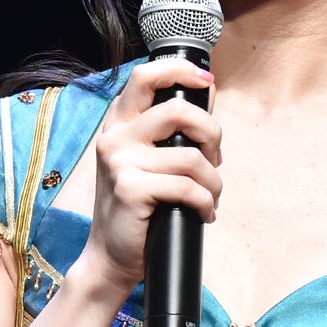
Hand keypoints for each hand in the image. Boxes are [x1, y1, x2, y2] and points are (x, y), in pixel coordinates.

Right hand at [74, 60, 222, 299]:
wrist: (111, 256)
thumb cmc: (138, 207)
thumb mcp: (151, 159)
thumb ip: (174, 127)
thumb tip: (207, 89)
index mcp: (119, 124)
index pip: (145, 76)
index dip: (180, 71)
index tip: (207, 80)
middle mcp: (115, 137)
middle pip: (177, 110)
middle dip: (211, 133)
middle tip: (215, 158)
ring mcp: (120, 162)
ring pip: (191, 156)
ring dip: (213, 181)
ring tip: (209, 197)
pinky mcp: (130, 189)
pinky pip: (187, 187)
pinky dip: (205, 202)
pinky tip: (203, 213)